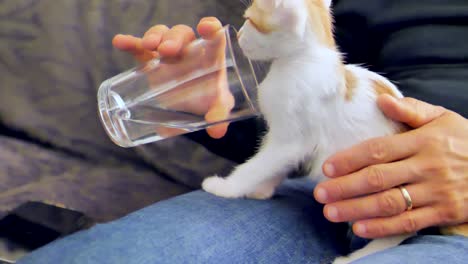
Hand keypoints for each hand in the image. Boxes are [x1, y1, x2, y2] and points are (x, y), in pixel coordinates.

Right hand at [112, 17, 231, 138]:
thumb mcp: (218, 108)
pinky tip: (120, 42)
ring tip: (148, 46)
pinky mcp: (150, 61)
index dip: (211, 28)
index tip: (206, 28)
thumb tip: (217, 131)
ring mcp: (168, 54)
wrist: (190, 109)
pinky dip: (130, 43)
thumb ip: (219, 115)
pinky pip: (139, 48)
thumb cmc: (210, 102)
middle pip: (182, 34)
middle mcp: (189, 51)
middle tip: (167, 50)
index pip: (214, 37)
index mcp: (210, 58)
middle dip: (174, 38)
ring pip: (162, 35)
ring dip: (154, 36)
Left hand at [314, 95, 467, 238]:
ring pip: (390, 202)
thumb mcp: (443, 117)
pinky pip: (410, 222)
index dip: (350, 159)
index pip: (378, 150)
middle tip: (320, 193)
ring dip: (356, 209)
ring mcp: (436, 191)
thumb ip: (412, 110)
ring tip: (331, 212)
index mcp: (422, 141)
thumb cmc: (464, 140)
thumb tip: (382, 101)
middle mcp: (427, 166)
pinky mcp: (445, 213)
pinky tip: (359, 228)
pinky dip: (383, 227)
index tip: (327, 168)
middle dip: (345, 187)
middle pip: (378, 178)